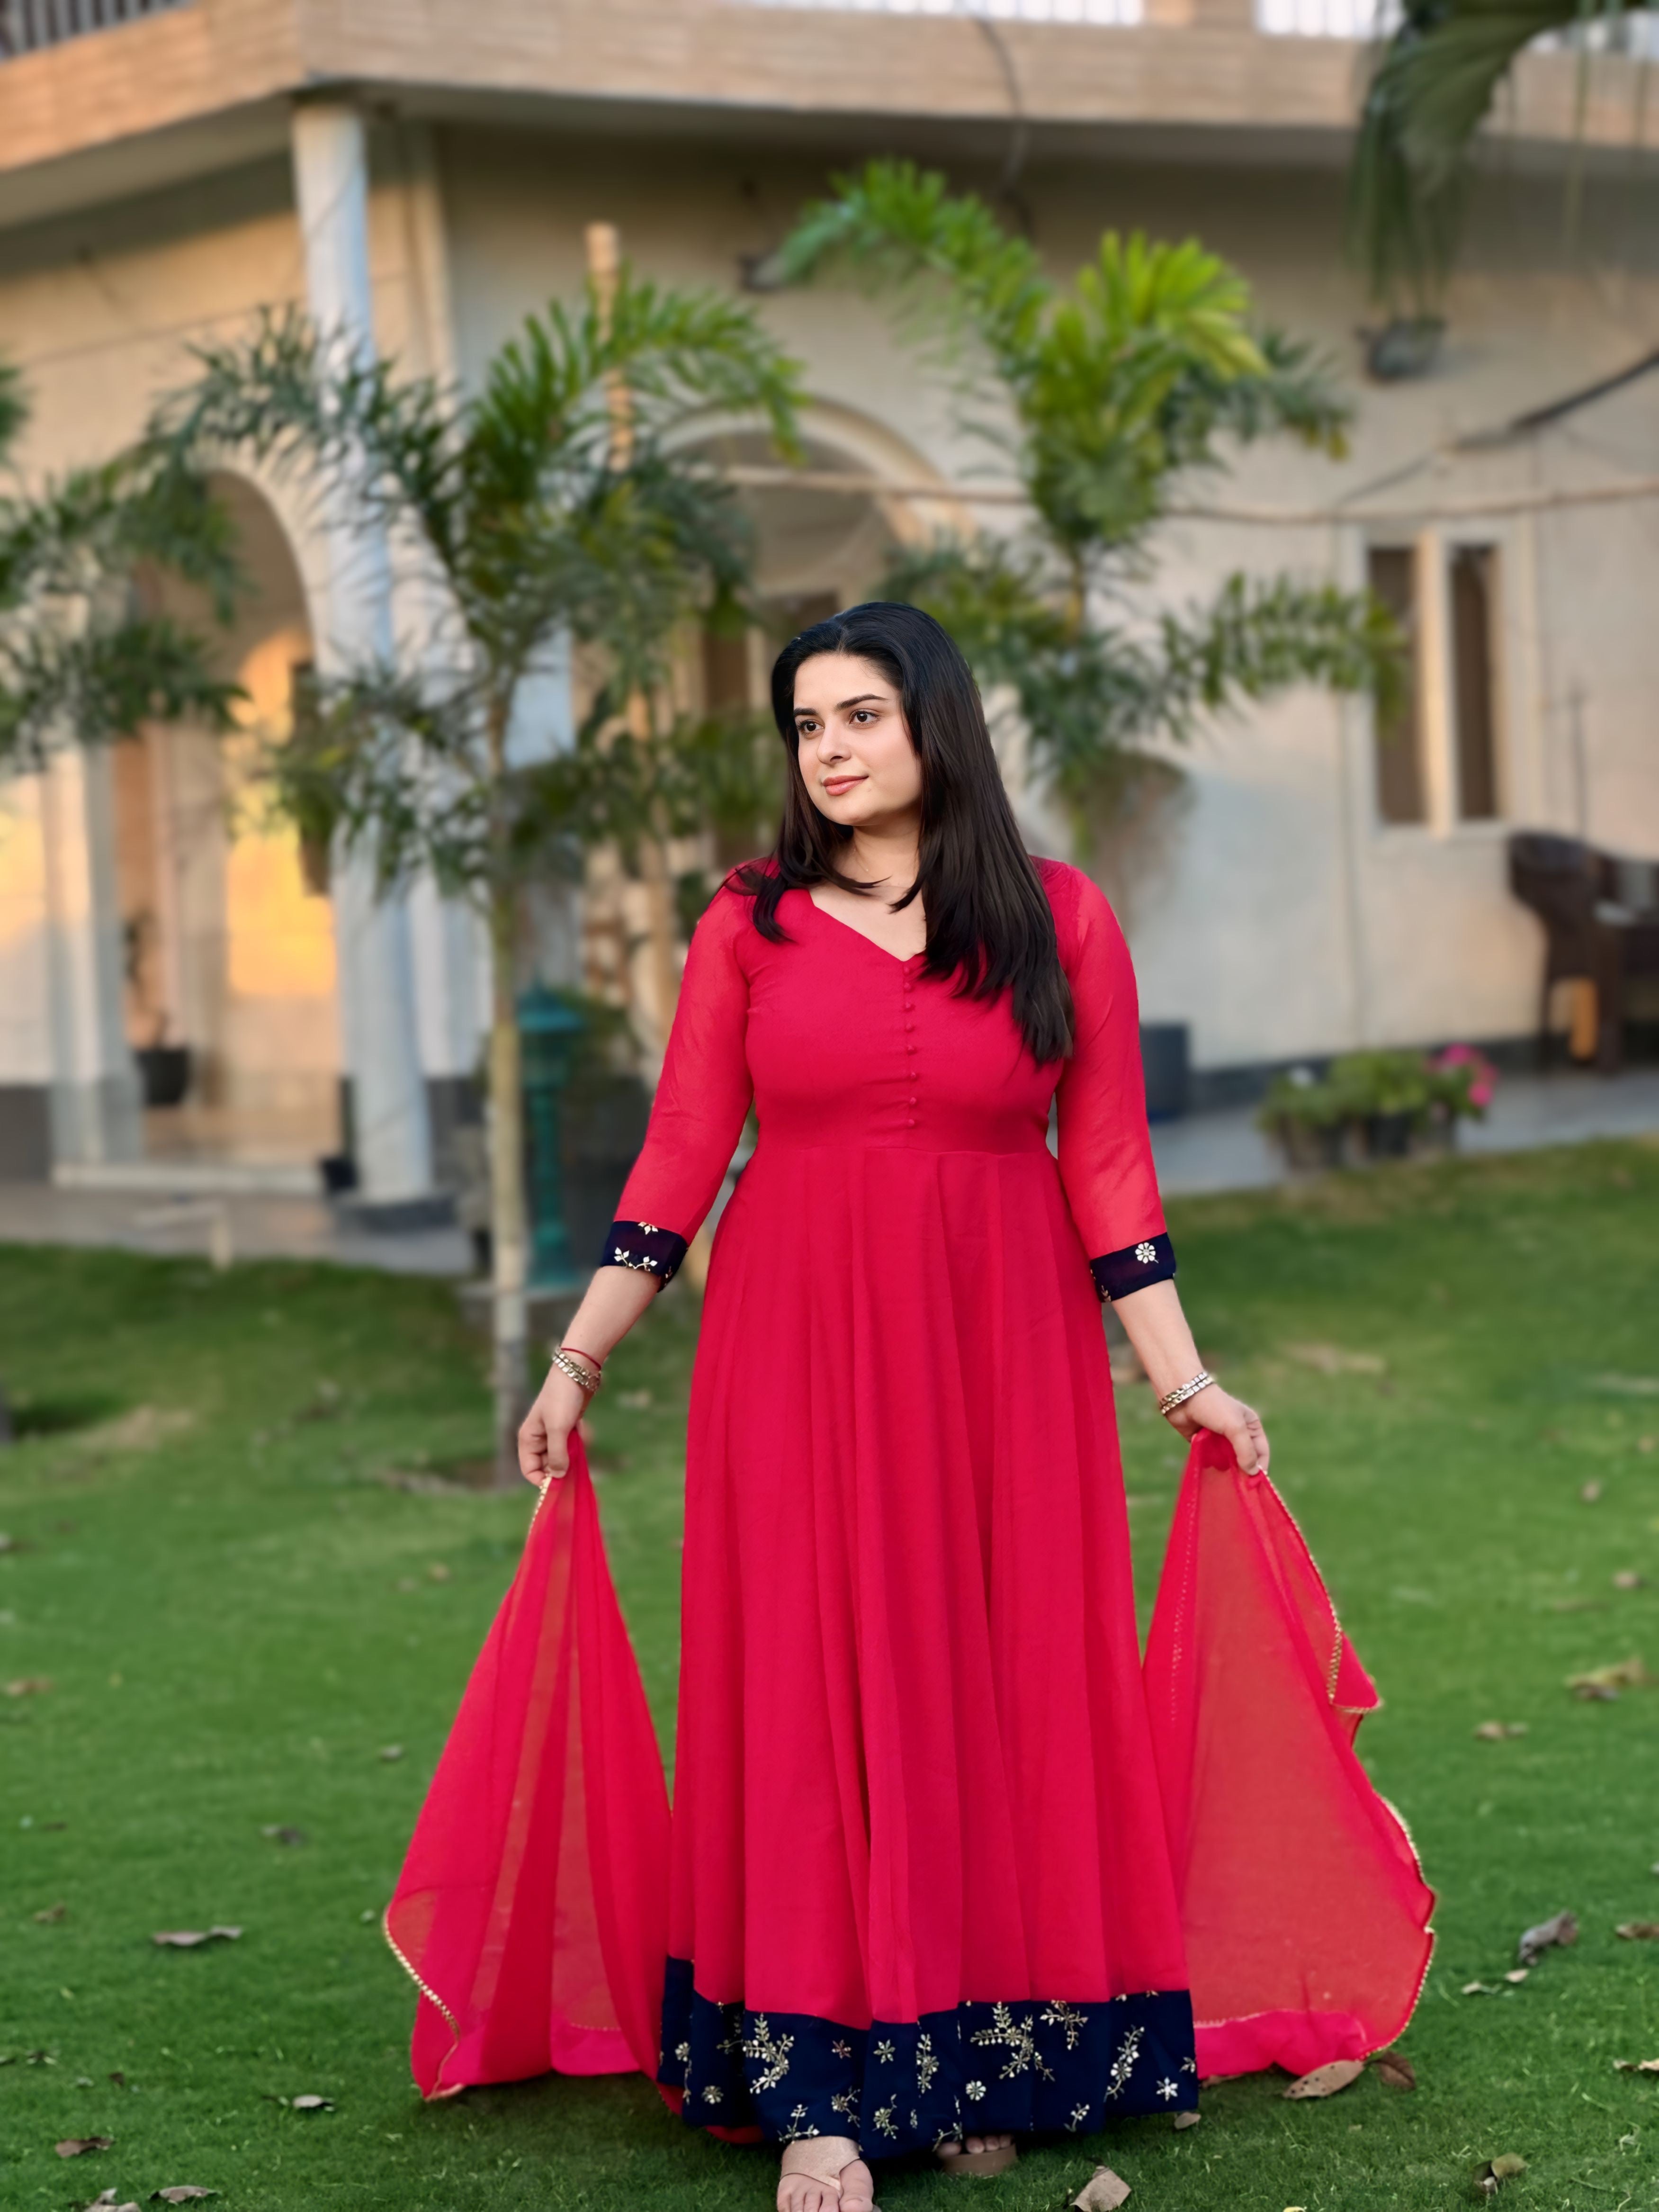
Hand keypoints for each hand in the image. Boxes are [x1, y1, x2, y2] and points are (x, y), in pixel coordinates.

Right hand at [517, 1366, 588, 1485]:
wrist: (577, 1373)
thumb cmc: (562, 1399)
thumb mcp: (558, 1429)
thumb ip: (557, 1455)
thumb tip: (558, 1478)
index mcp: (528, 1439)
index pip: (530, 1471)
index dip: (543, 1480)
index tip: (561, 1482)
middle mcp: (538, 1439)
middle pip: (548, 1466)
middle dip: (563, 1462)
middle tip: (575, 1453)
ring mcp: (552, 1434)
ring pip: (563, 1456)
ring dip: (573, 1449)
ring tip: (577, 1432)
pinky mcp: (566, 1429)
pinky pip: (572, 1445)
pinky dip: (578, 1440)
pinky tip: (581, 1426)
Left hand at [1164, 1383, 1268, 1474]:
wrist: (1183, 1397)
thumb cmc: (1214, 1407)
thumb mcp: (1236, 1427)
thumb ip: (1246, 1451)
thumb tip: (1253, 1473)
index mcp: (1250, 1426)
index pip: (1261, 1452)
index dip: (1260, 1467)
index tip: (1254, 1484)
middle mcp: (1237, 1433)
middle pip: (1245, 1458)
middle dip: (1242, 1471)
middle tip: (1239, 1487)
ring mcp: (1220, 1438)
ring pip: (1228, 1461)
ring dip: (1226, 1468)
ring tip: (1223, 1474)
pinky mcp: (1203, 1442)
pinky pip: (1211, 1458)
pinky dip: (1211, 1463)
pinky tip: (1208, 1465)